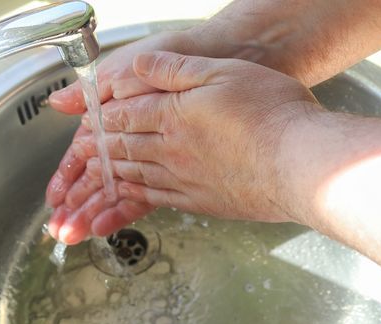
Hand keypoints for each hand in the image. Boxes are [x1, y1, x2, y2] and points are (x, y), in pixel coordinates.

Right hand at [45, 32, 204, 243]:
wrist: (218, 56)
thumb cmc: (173, 55)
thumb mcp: (128, 67)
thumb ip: (93, 91)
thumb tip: (58, 103)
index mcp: (113, 116)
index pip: (84, 152)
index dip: (67, 176)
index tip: (55, 197)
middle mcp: (128, 139)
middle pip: (96, 177)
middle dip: (75, 202)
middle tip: (59, 227)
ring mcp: (149, 155)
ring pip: (115, 189)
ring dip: (93, 210)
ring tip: (74, 233)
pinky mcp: (170, 166)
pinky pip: (143, 193)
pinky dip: (123, 209)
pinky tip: (106, 224)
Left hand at [62, 51, 319, 239]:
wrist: (301, 163)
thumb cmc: (271, 114)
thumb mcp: (221, 71)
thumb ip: (174, 68)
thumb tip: (139, 66)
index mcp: (172, 114)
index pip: (122, 115)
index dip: (100, 117)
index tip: (86, 121)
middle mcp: (171, 149)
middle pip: (122, 149)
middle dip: (97, 150)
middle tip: (79, 155)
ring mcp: (184, 179)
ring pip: (133, 176)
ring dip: (107, 179)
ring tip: (92, 181)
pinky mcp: (201, 201)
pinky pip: (155, 199)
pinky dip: (133, 199)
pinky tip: (130, 198)